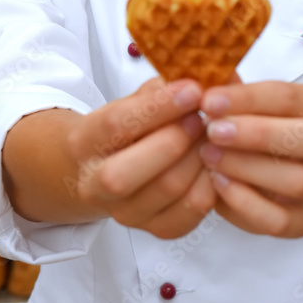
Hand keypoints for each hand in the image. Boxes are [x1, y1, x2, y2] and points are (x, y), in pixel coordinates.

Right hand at [65, 76, 215, 238]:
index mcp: (85, 142)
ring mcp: (125, 213)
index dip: (158, 107)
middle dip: (174, 139)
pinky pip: (190, 211)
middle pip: (126, 172)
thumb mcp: (135, 99)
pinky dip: (211, 182)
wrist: (110, 168)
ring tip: (215, 132)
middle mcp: (95, 185)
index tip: (193, 89)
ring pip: (167, 189)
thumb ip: (161, 87)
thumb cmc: (129, 127)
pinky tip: (216, 159)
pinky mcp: (157, 229)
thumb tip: (202, 73)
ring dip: (199, 155)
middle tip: (203, 115)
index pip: (116, 124)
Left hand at [199, 81, 302, 237]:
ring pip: (299, 182)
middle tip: (213, 130)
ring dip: (248, 168)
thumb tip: (205, 82)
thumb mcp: (258, 102)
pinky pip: (282, 221)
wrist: (299, 163)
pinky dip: (246, 204)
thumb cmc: (268, 124)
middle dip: (258, 134)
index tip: (209, 101)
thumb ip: (236, 94)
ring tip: (209, 155)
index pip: (290, 97)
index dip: (247, 99)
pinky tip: (218, 184)